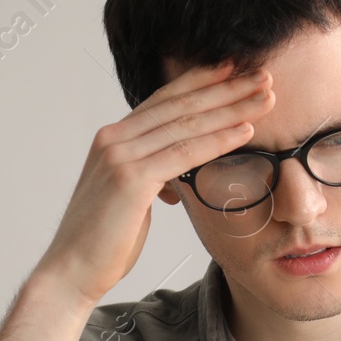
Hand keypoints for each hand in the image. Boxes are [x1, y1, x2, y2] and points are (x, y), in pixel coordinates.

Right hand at [35, 60, 274, 304]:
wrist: (72, 270)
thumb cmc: (105, 240)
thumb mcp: (131, 198)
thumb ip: (151, 178)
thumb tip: (173, 179)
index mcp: (113, 138)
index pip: (165, 100)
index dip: (202, 82)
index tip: (237, 70)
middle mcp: (114, 138)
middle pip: (180, 104)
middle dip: (226, 88)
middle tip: (263, 76)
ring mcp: (120, 155)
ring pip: (187, 124)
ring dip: (232, 109)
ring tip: (267, 97)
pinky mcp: (130, 179)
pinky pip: (184, 154)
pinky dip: (218, 141)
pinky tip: (246, 131)